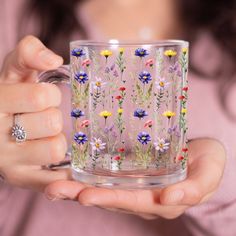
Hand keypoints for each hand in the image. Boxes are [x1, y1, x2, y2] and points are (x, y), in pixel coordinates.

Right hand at [0, 35, 69, 190]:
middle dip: (54, 116)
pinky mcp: (20, 178)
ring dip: (57, 139)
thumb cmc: (11, 96)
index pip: (41, 96)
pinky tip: (66, 166)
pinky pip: (52, 181)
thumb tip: (53, 60)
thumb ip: (29, 53)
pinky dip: (63, 175)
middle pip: (51, 122)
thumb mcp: (14, 69)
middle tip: (43, 117)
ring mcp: (7, 160)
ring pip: (55, 148)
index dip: (51, 95)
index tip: (44, 97)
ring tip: (44, 136)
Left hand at [44, 138, 225, 218]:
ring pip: (104, 187)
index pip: (130, 202)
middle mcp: (142, 195)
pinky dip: (89, 174)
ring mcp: (134, 183)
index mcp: (160, 200)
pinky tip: (71, 169)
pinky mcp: (131, 171)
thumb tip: (170, 199)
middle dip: (81, 195)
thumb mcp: (208, 174)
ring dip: (79, 185)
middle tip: (55, 190)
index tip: (84, 196)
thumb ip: (194, 189)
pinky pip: (108, 175)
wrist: (202, 152)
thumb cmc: (207, 162)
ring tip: (54, 182)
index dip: (108, 200)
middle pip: (110, 197)